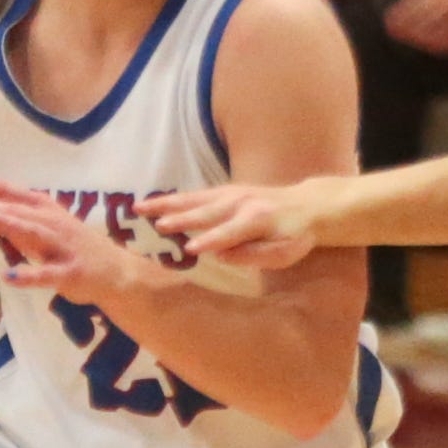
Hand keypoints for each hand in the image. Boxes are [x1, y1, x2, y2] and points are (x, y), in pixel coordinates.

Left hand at [0, 177, 152, 300]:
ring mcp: (62, 245)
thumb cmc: (70, 248)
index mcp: (42, 208)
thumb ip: (10, 219)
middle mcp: (51, 220)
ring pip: (31, 231)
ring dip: (7, 222)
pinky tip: (9, 277)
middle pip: (14, 207)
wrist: (116, 273)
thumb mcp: (40, 228)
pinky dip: (29, 275)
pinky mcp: (70, 272)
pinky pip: (48, 274)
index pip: (6, 190)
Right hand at [142, 179, 327, 270]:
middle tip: (158, 225)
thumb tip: (222, 256)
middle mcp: (242, 203)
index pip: (230, 233)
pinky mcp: (226, 191)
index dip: (211, 241)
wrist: (307, 206)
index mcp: (257, 221)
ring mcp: (232, 194)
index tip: (191, 249)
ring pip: (195, 199)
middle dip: (182, 219)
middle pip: (207, 212)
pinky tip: (154, 204)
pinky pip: (196, 195)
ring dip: (167, 204)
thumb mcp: (285, 254)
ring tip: (140, 208)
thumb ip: (255, 255)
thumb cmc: (296, 237)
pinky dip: (174, 199)